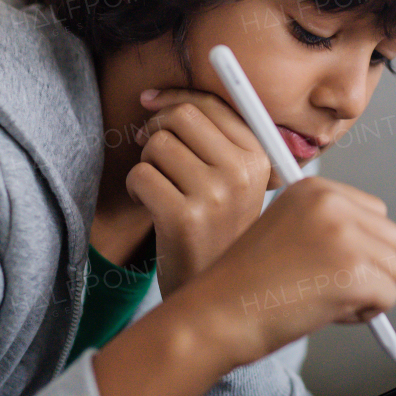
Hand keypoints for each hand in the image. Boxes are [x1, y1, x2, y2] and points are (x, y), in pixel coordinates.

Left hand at [126, 88, 280, 298]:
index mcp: (259, 157)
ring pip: (157, 145)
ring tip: (159, 187)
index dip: (174, 98)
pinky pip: (141, 175)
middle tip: (152, 151)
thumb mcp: (233, 182)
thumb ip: (211, 137)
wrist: (217, 298)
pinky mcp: (185, 218)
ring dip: (146, 163)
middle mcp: (243, 172)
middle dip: (156, 129)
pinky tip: (150, 206)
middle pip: (182, 117)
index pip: (212, 104)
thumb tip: (157, 97)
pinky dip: (136, 188)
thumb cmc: (217, 231)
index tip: (150, 103)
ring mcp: (216, 196)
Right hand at [177, 175, 395, 369]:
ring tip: (322, 297)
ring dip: (367, 291)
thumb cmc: (245, 283)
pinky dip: (364, 314)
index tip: (323, 263)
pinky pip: (388, 299)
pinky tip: (326, 312)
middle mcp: (331, 204)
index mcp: (313, 188)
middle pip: (390, 237)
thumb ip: (328, 225)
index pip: (373, 211)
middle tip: (325, 284)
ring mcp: (344, 238)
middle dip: (368, 266)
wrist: (216, 314)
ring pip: (393, 268)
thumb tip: (375, 244)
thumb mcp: (285, 229)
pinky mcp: (354, 275)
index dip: (356, 244)